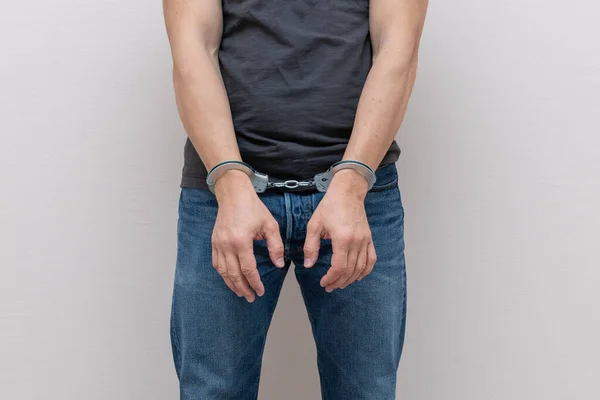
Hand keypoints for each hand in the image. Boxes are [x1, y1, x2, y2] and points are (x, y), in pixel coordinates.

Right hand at [212, 169, 284, 301]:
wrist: (233, 194)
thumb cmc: (253, 207)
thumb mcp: (270, 225)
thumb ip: (275, 246)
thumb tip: (279, 264)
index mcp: (241, 241)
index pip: (248, 269)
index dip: (255, 282)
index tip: (260, 291)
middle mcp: (227, 245)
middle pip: (233, 274)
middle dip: (243, 288)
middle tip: (251, 298)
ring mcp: (218, 244)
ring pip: (223, 271)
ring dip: (231, 284)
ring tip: (241, 292)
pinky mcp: (214, 242)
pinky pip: (216, 263)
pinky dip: (222, 274)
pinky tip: (229, 279)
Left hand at [303, 169, 376, 291]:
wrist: (347, 192)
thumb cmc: (330, 206)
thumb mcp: (314, 225)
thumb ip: (311, 246)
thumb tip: (308, 265)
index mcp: (342, 239)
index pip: (338, 267)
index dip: (330, 278)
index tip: (323, 282)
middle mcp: (356, 242)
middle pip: (350, 270)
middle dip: (339, 282)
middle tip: (329, 287)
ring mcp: (365, 240)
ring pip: (361, 267)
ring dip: (351, 279)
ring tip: (340, 284)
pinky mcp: (369, 238)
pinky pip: (371, 259)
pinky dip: (366, 270)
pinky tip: (358, 276)